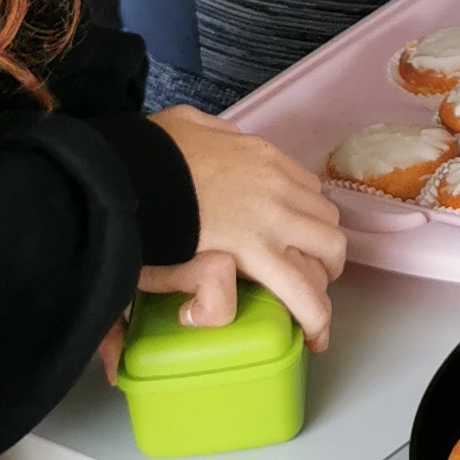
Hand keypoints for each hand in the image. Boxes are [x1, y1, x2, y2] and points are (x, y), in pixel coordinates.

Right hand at [119, 115, 344, 373]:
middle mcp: (277, 185)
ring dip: (323, 278)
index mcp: (262, 157)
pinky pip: (301, 287)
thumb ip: (207, 132)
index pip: (307, 189)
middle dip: (322, 250)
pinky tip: (313, 335)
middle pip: (325, 220)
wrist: (132, 172)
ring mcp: (271, 217)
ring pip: (327, 250)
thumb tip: (209, 139)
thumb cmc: (151, 153)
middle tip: (305, 274)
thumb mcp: (186, 124)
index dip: (305, 217)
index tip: (294, 236)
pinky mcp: (254, 251)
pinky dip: (314, 312)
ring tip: (312, 307)